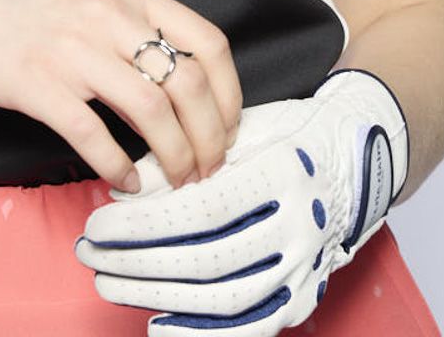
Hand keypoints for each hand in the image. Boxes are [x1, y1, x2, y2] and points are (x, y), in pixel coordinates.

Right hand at [0, 0, 242, 192]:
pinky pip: (94, 134)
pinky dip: (119, 167)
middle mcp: (108, 13)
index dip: (230, 95)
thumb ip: (135, 27)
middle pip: (188, 83)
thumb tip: (186, 88)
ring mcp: (72, 47)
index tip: (228, 129)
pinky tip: (125, 180)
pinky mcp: (36, 82)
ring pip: (151, 110)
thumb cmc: (21, 7)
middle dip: (210, 138)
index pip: (208, 43)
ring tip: (176, 180)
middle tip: (208, 168)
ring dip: (175, 157)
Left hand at [73, 67, 408, 335]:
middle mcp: (300, 225)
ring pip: (225, 298)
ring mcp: (306, 267)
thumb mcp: (236, 128)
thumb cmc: (283, 135)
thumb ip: (182, 154)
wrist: (352, 159)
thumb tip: (122, 186)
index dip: (145, 223)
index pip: (203, 210)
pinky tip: (160, 326)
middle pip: (208, 258)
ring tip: (109, 282)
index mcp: (283, 173)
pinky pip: (252, 327)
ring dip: (158, 296)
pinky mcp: (304, 296)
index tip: (99, 222)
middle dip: (138, 261)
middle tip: (91, 253)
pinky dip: (203, 333)